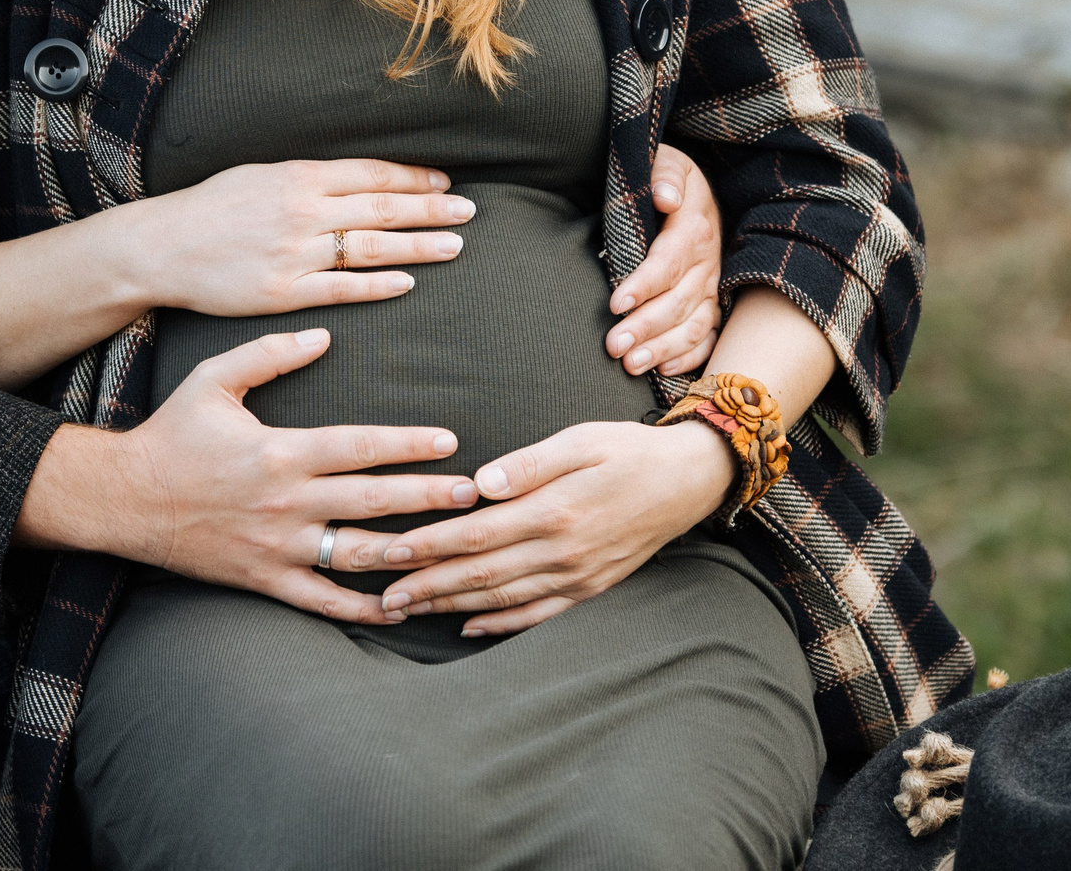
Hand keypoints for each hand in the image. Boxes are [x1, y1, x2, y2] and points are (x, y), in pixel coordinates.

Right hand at [17, 329, 477, 624]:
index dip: (408, 445)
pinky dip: (363, 608)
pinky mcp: (265, 579)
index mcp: (279, 451)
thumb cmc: (172, 433)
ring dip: (409, 553)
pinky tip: (400, 606)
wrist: (123, 499)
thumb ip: (270, 355)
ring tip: (453, 550)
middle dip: (428, 499)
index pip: (358, 447)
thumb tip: (325, 336)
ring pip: (356, 555)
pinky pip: (322, 600)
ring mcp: (277, 546)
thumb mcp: (214, 379)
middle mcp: (285, 502)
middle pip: (372, 501)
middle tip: (476, 497)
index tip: (450, 442)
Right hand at [120, 159, 475, 317]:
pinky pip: (341, 290)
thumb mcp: (259, 174)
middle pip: (382, 209)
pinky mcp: (283, 292)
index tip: (444, 183)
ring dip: (419, 246)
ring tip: (455, 245)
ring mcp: (295, 253)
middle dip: (431, 210)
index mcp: (298, 177)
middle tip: (469, 212)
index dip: (413, 179)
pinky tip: (407, 282)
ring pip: (371, 249)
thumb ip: (307, 178)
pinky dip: (378, 285)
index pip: (371, 174)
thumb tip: (354, 178)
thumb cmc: (210, 208)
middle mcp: (302, 211)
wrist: (162, 247)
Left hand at [370, 419, 734, 636]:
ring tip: (410, 611)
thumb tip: (478, 482)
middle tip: (383, 596)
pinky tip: (469, 629)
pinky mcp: (589, 588)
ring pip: (501, 600)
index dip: (431, 545)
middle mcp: (562, 552)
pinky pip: (537, 615)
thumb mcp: (580, 439)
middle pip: (480, 575)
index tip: (392, 551)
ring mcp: (576, 576)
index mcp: (554, 511)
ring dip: (451, 609)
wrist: (688, 482)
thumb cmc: (628, 450)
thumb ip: (528, 463)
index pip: (476, 534)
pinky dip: (500, 626)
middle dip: (427, 587)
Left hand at [604, 145, 721, 376]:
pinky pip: (708, 336)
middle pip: (679, 301)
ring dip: (664, 348)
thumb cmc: (668, 178)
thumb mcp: (666, 161)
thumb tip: (664, 195)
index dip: (644, 284)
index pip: (668, 262)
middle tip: (614, 346)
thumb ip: (663, 175)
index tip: (616, 302)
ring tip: (632, 365)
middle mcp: (707, 263)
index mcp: (694, 228)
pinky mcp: (711, 303)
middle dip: (646, 327)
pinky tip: (663, 370)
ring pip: (694, 325)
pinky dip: (689, 357)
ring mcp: (711, 287)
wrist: (698, 191)